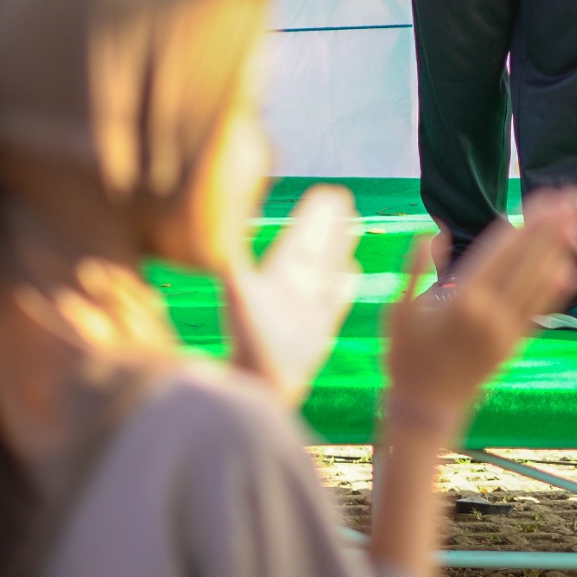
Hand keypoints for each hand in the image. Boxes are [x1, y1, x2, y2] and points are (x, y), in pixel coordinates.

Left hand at [223, 183, 362, 405]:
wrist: (260, 384)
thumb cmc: (247, 342)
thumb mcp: (240, 293)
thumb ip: (235, 260)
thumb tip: (222, 229)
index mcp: (275, 276)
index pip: (298, 237)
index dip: (311, 215)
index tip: (326, 192)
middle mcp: (292, 288)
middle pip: (315, 247)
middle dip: (328, 224)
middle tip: (342, 197)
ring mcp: (308, 307)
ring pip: (329, 268)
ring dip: (340, 247)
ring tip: (354, 225)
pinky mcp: (321, 329)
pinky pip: (337, 298)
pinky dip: (346, 282)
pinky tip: (354, 267)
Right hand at [382, 190, 576, 431]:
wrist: (425, 411)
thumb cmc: (404, 359)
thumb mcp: (397, 312)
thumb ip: (413, 271)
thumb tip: (433, 234)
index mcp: (461, 300)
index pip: (501, 252)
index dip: (525, 224)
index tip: (543, 200)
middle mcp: (489, 313)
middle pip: (526, 261)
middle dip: (550, 228)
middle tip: (571, 199)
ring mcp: (505, 331)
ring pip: (539, 284)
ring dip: (560, 251)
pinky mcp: (513, 346)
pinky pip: (539, 312)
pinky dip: (554, 290)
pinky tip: (568, 269)